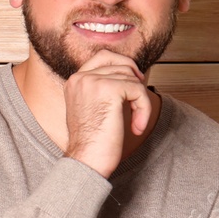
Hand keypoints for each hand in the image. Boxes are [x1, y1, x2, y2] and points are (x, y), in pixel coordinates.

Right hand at [63, 47, 153, 178]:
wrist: (86, 161)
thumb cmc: (91, 143)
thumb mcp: (92, 109)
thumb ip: (102, 90)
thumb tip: (130, 76)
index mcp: (74, 81)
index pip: (102, 56)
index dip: (123, 64)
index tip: (134, 81)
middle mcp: (81, 78)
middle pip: (120, 63)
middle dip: (136, 79)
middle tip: (140, 96)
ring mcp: (93, 81)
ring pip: (132, 78)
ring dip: (140, 101)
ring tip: (135, 122)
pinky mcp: (109, 89)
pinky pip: (138, 90)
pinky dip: (143, 109)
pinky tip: (137, 127)